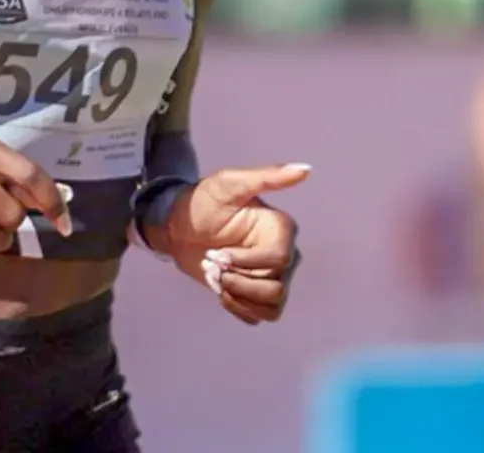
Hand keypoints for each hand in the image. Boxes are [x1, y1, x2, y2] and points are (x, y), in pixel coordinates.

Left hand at [162, 163, 308, 324]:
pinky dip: (239, 309)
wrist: (179, 228)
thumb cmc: (202, 202)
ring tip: (217, 280)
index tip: (219, 253)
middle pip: (276, 286)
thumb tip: (305, 168)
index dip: (247, 262)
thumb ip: (265, 177)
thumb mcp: (228, 184)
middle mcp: (284, 255)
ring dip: (239, 297)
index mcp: (281, 230)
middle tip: (213, 265)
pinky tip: (221, 292)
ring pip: (272, 305)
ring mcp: (271, 277)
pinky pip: (261, 316)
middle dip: (238, 281)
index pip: (279, 259)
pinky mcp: (256, 294)